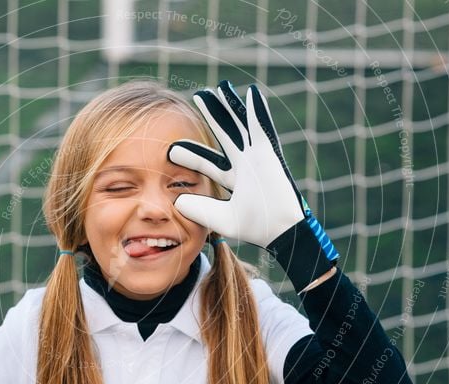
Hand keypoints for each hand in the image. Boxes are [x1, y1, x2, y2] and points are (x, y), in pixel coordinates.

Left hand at [167, 81, 338, 292]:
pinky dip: (258, 110)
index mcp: (234, 179)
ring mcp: (258, 157)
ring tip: (220, 88)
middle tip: (198, 98)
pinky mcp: (270, 154)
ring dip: (231, 107)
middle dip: (213, 116)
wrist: (278, 231)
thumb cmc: (255, 227)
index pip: (208, 162)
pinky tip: (252, 93)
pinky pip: (263, 127)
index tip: (170, 150)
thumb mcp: (219, 218)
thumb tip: (176, 201)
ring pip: (241, 125)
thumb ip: (198, 209)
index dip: (191, 154)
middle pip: (225, 134)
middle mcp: (245, 164)